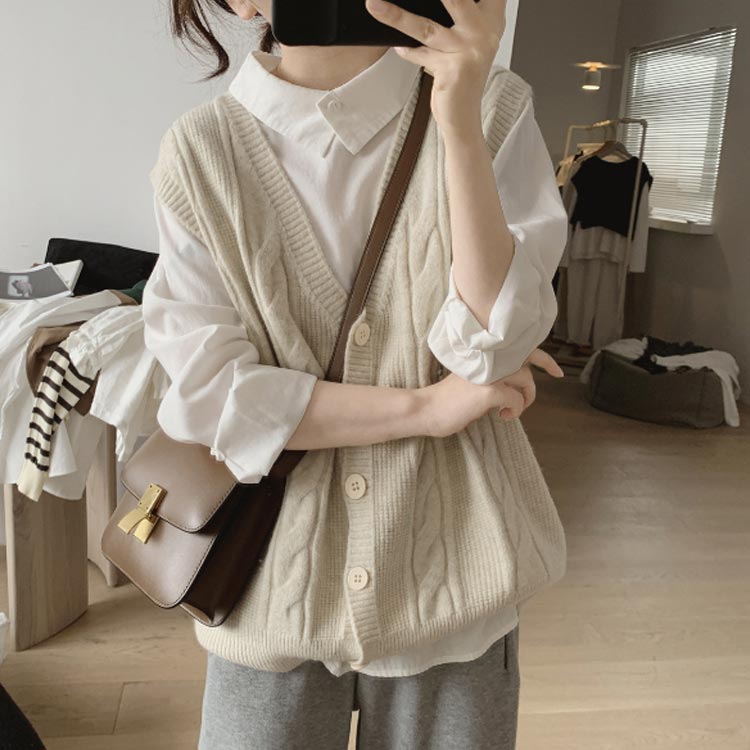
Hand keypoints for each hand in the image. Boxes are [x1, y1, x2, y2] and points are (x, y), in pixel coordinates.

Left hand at [364, 0, 506, 137]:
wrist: (464, 117)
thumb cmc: (461, 75)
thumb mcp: (465, 38)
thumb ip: (457, 12)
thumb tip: (420, 1)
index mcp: (491, 17)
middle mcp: (484, 31)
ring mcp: (469, 51)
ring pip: (426, 27)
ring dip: (396, 15)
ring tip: (374, 4)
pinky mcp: (453, 72)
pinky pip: (419, 55)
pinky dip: (406, 51)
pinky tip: (396, 46)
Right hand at [417, 348, 563, 437]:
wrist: (428, 409)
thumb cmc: (449, 399)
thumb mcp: (473, 381)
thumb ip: (493, 376)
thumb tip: (516, 387)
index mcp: (485, 355)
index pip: (520, 347)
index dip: (543, 358)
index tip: (556, 372)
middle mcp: (489, 359)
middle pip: (528, 365)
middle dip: (531, 389)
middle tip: (526, 403)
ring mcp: (490, 373)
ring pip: (526, 381)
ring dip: (524, 400)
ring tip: (508, 412)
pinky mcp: (490, 391)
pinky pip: (517, 401)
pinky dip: (515, 412)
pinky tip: (501, 417)